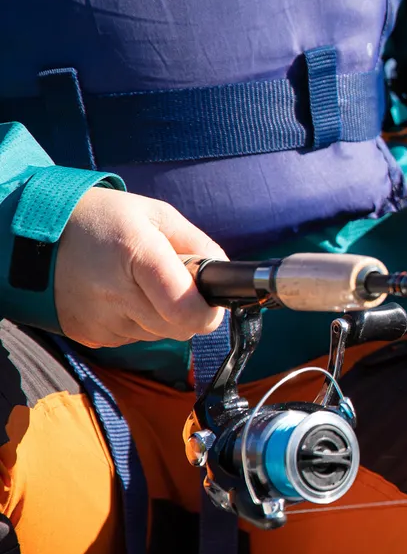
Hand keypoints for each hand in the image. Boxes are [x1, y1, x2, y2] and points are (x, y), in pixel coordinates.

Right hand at [53, 188, 225, 347]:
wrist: (34, 234)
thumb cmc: (103, 219)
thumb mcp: (157, 215)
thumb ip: (199, 244)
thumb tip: (226, 274)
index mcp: (138, 256)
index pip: (186, 309)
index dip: (209, 311)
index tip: (212, 299)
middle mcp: (116, 294)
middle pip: (178, 328)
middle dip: (189, 310)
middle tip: (176, 284)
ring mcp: (99, 319)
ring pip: (157, 335)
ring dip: (162, 315)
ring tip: (140, 283)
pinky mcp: (87, 334)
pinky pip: (131, 337)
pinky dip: (137, 321)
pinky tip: (120, 294)